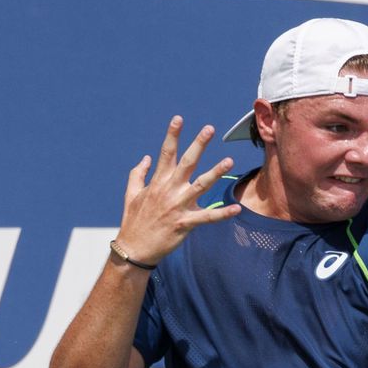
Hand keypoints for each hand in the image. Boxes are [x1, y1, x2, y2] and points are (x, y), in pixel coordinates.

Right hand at [113, 116, 241, 265]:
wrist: (134, 248)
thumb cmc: (134, 220)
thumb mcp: (131, 194)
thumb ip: (138, 174)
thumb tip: (145, 157)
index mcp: (157, 182)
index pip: (166, 153)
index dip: (172, 135)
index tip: (178, 119)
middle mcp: (168, 190)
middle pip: (186, 163)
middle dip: (198, 144)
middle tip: (209, 128)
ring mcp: (177, 206)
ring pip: (200, 186)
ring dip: (216, 173)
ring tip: (230, 161)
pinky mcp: (185, 223)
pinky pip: (207, 217)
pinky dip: (222, 213)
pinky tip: (237, 209)